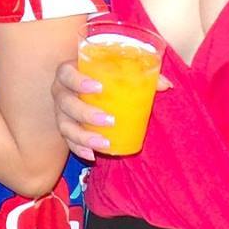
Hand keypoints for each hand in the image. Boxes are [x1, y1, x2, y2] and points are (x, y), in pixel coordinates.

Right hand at [51, 57, 172, 159]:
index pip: (66, 73)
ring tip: (104, 143)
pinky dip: (79, 149)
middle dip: (85, 113)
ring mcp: (61, 112)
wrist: (90, 90)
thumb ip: (143, 76)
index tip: (98, 88)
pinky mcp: (66, 129)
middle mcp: (61, 92)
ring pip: (65, 125)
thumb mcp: (120, 73)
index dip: (78, 80)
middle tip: (109, 120)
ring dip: (83, 136)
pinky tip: (91, 155)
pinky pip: (68, 141)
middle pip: (65, 102)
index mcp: (69, 73)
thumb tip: (167, 85)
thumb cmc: (105, 77)